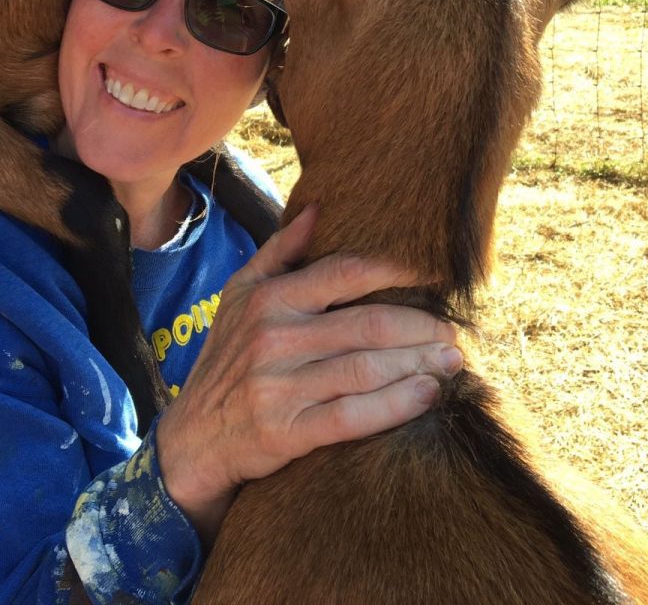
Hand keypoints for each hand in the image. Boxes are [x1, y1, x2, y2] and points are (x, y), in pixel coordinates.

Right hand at [154, 205, 461, 543]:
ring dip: (419, 365)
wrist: (193, 440)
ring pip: (367, 369)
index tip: (433, 275)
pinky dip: (397, 405)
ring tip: (451, 363)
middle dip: (421, 328)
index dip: (396, 271)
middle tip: (454, 333)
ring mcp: (279, 385)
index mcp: (269, 298)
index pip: (345, 272)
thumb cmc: (228, 359)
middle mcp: (274, 337)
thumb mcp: (239, 296)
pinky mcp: (286, 431)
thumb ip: (279, 251)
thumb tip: (320, 208)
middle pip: (368, 325)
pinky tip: (427, 396)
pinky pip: (353, 416)